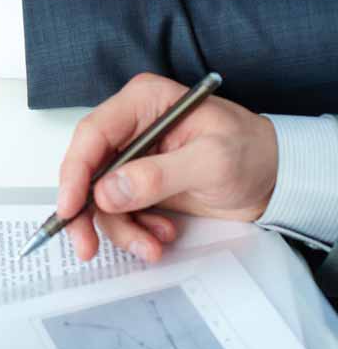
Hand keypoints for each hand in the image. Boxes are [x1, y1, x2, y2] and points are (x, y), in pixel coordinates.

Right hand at [58, 73, 278, 262]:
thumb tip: (107, 192)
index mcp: (142, 102)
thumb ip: (158, 176)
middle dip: (86, 211)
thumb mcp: (212, 162)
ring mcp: (132, 157)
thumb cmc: (253, 154)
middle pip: (85, 169)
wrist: (277, 179)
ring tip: (151, 246)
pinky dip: (134, 231)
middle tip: (87, 245)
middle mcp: (129, 127)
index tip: (70, 208)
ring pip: (98, 197)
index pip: (92, 134)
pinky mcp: (137, 184)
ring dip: (120, 228)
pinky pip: (118, 212)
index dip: (74, 172)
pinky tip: (161, 235)